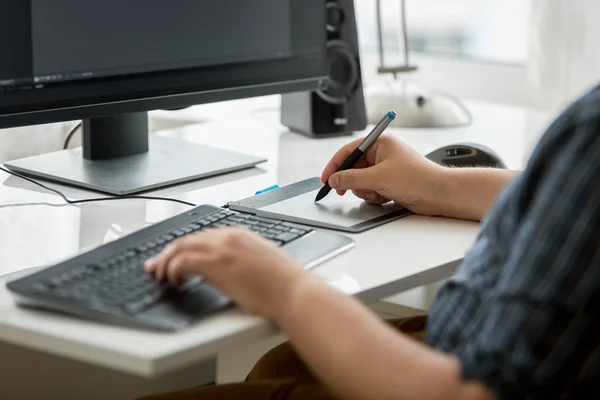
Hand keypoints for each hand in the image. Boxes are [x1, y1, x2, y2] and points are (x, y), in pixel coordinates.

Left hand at [144, 228, 306, 317]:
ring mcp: (222, 248)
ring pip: (181, 246)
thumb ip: (241, 261)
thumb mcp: (260, 264)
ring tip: (161, 275)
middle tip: (156, 266)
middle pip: (188, 238)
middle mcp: (229, 236)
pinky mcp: (216, 263)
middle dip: (168, 252)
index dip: (185, 247)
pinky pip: (183, 261)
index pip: (204, 236)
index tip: (176, 257)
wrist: (293, 292)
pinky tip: (174, 281)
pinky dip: (173, 270)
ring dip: (166, 261)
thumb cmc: (283, 285)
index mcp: (241, 235)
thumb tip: (228, 272)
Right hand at [321, 135, 444, 214]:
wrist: (438, 194)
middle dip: (352, 181)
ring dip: (365, 190)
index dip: (335, 165)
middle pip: (353, 168)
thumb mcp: (378, 177)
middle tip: (345, 191)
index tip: (326, 179)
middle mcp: (382, 154)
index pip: (349, 151)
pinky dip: (374, 195)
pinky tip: (385, 197)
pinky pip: (371, 189)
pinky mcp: (390, 183)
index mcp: (380, 143)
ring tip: (377, 193)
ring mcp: (386, 169)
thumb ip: (352, 178)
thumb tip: (334, 179)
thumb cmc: (417, 178)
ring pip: (361, 181)